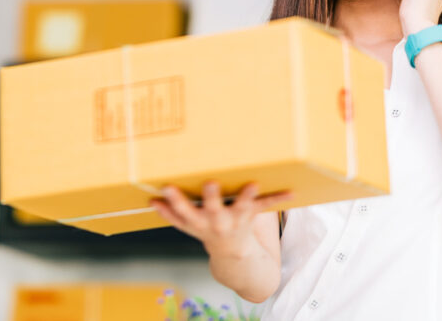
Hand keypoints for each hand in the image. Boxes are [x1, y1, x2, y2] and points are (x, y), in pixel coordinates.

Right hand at [150, 181, 290, 254]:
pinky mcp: (251, 216)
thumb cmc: (207, 231)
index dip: (173, 202)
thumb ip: (170, 213)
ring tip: (252, 185)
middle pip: (211, 210)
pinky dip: (278, 199)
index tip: (165, 188)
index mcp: (197, 222)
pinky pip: (265, 207)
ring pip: (240, 209)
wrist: (234, 257)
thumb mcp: (187, 225)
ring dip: (246, 197)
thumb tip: (150, 201)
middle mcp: (215, 223)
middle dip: (210, 198)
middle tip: (210, 183)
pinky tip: (291, 192)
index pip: (182, 212)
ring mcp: (235, 221)